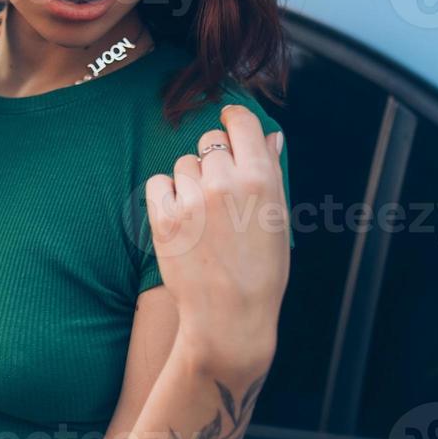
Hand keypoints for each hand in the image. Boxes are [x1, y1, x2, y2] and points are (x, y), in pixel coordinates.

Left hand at [144, 105, 288, 376]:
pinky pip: (159, 182)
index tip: (230, 123)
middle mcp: (226, 182)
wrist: (229, 319)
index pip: (241, 121)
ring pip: (184, 162)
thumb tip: (270, 135)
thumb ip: (271, 171)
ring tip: (204, 215)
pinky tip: (182, 218)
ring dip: (191, 180)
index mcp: (261, 179)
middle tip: (221, 191)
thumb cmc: (261, 271)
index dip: (234, 119)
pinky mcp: (164, 217)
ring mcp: (193, 199)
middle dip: (215, 158)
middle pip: (211, 141)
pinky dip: (167, 195)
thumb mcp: (278, 219)